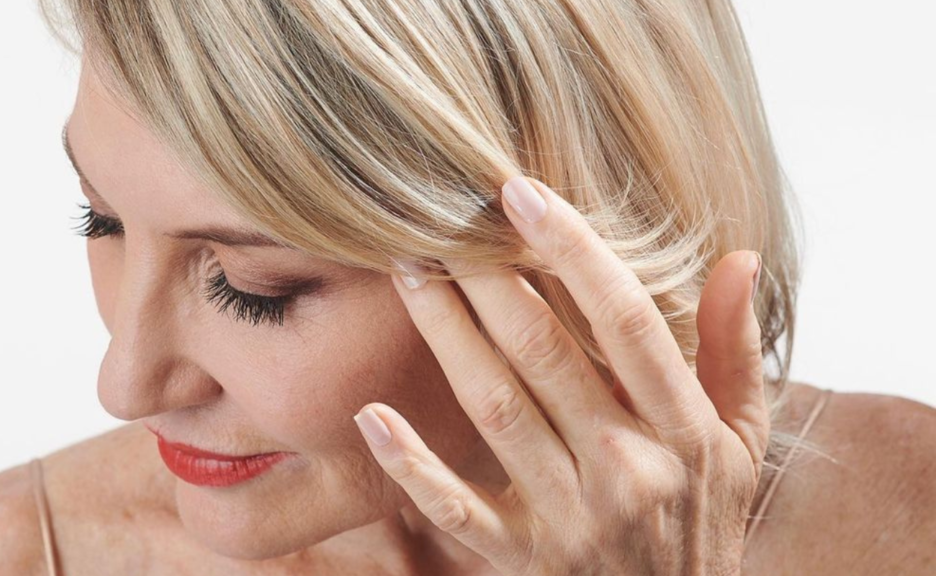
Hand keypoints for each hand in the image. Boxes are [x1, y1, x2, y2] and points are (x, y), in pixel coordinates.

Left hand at [353, 176, 768, 574]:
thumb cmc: (705, 519)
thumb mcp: (741, 439)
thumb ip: (735, 349)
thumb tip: (737, 257)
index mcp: (683, 429)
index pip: (626, 319)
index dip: (573, 249)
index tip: (521, 193)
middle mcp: (626, 467)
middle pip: (544, 351)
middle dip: (487, 277)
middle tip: (441, 219)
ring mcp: (570, 516)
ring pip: (495, 408)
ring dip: (446, 334)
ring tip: (409, 272)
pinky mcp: (523, 558)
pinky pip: (458, 511)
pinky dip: (412, 466)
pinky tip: (372, 415)